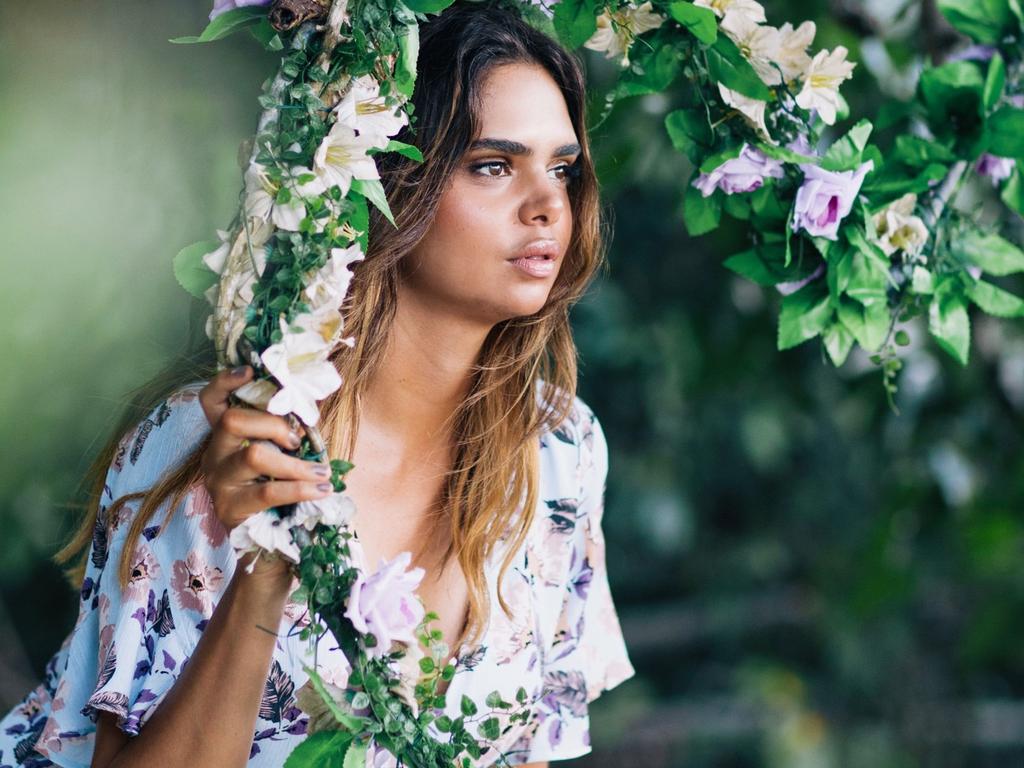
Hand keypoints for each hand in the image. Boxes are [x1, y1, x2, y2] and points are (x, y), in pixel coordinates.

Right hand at [198, 366, 332, 584]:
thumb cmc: (280, 497)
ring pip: (254, 455)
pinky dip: (301, 488)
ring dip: (296, 463)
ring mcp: (218, 484)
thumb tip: (311, 408)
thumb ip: (286, 436)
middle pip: (233, 421)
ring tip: (322, 473)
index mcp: (224, 439)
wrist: (268, 552)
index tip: (249, 372)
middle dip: (274, 424)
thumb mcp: (281, 460)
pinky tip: (322, 490)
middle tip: (298, 442)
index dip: (224, 383)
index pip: (211, 402)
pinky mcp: (229, 510)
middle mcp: (213, 456)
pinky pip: (268, 492)